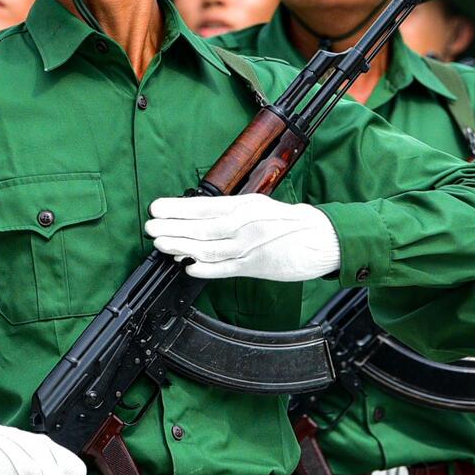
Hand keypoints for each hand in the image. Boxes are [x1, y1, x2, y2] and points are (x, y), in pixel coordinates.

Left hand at [145, 194, 340, 281]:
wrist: (323, 238)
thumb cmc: (291, 222)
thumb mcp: (260, 207)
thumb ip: (232, 213)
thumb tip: (200, 218)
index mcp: (245, 205)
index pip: (205, 206)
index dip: (178, 208)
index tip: (157, 208)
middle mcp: (245, 223)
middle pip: (202, 226)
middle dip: (173, 227)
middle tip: (151, 227)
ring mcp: (250, 245)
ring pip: (210, 247)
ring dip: (183, 246)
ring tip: (163, 245)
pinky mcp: (257, 266)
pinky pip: (227, 269)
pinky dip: (207, 269)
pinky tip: (190, 268)